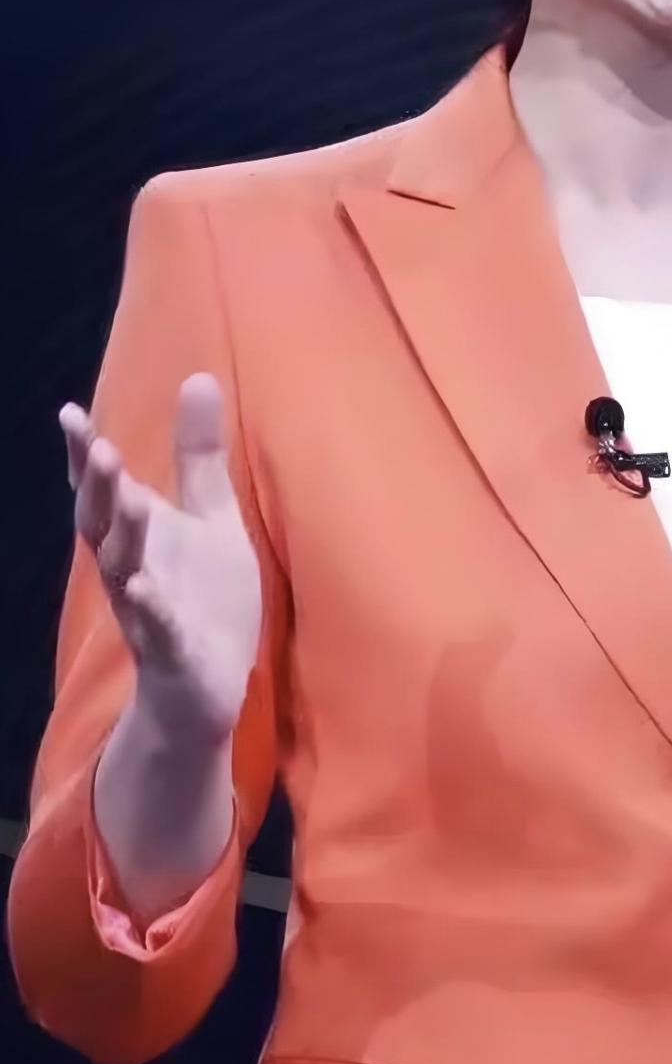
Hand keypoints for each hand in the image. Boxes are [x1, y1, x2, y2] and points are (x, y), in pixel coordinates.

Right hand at [60, 372, 262, 747]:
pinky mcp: (174, 649)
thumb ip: (199, 457)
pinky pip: (158, 628)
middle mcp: (132, 569)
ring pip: (126, 571)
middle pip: (104, 526)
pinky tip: (144, 586)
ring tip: (128, 498)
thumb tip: (198, 377)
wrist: (205, 686)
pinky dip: (151, 606)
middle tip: (97, 448)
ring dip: (125, 535)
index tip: (68, 413)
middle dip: (99, 489)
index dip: (83, 455)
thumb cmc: (203, 594)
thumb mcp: (211, 517)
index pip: (104, 490)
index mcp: (140, 536)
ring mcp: (149, 611)